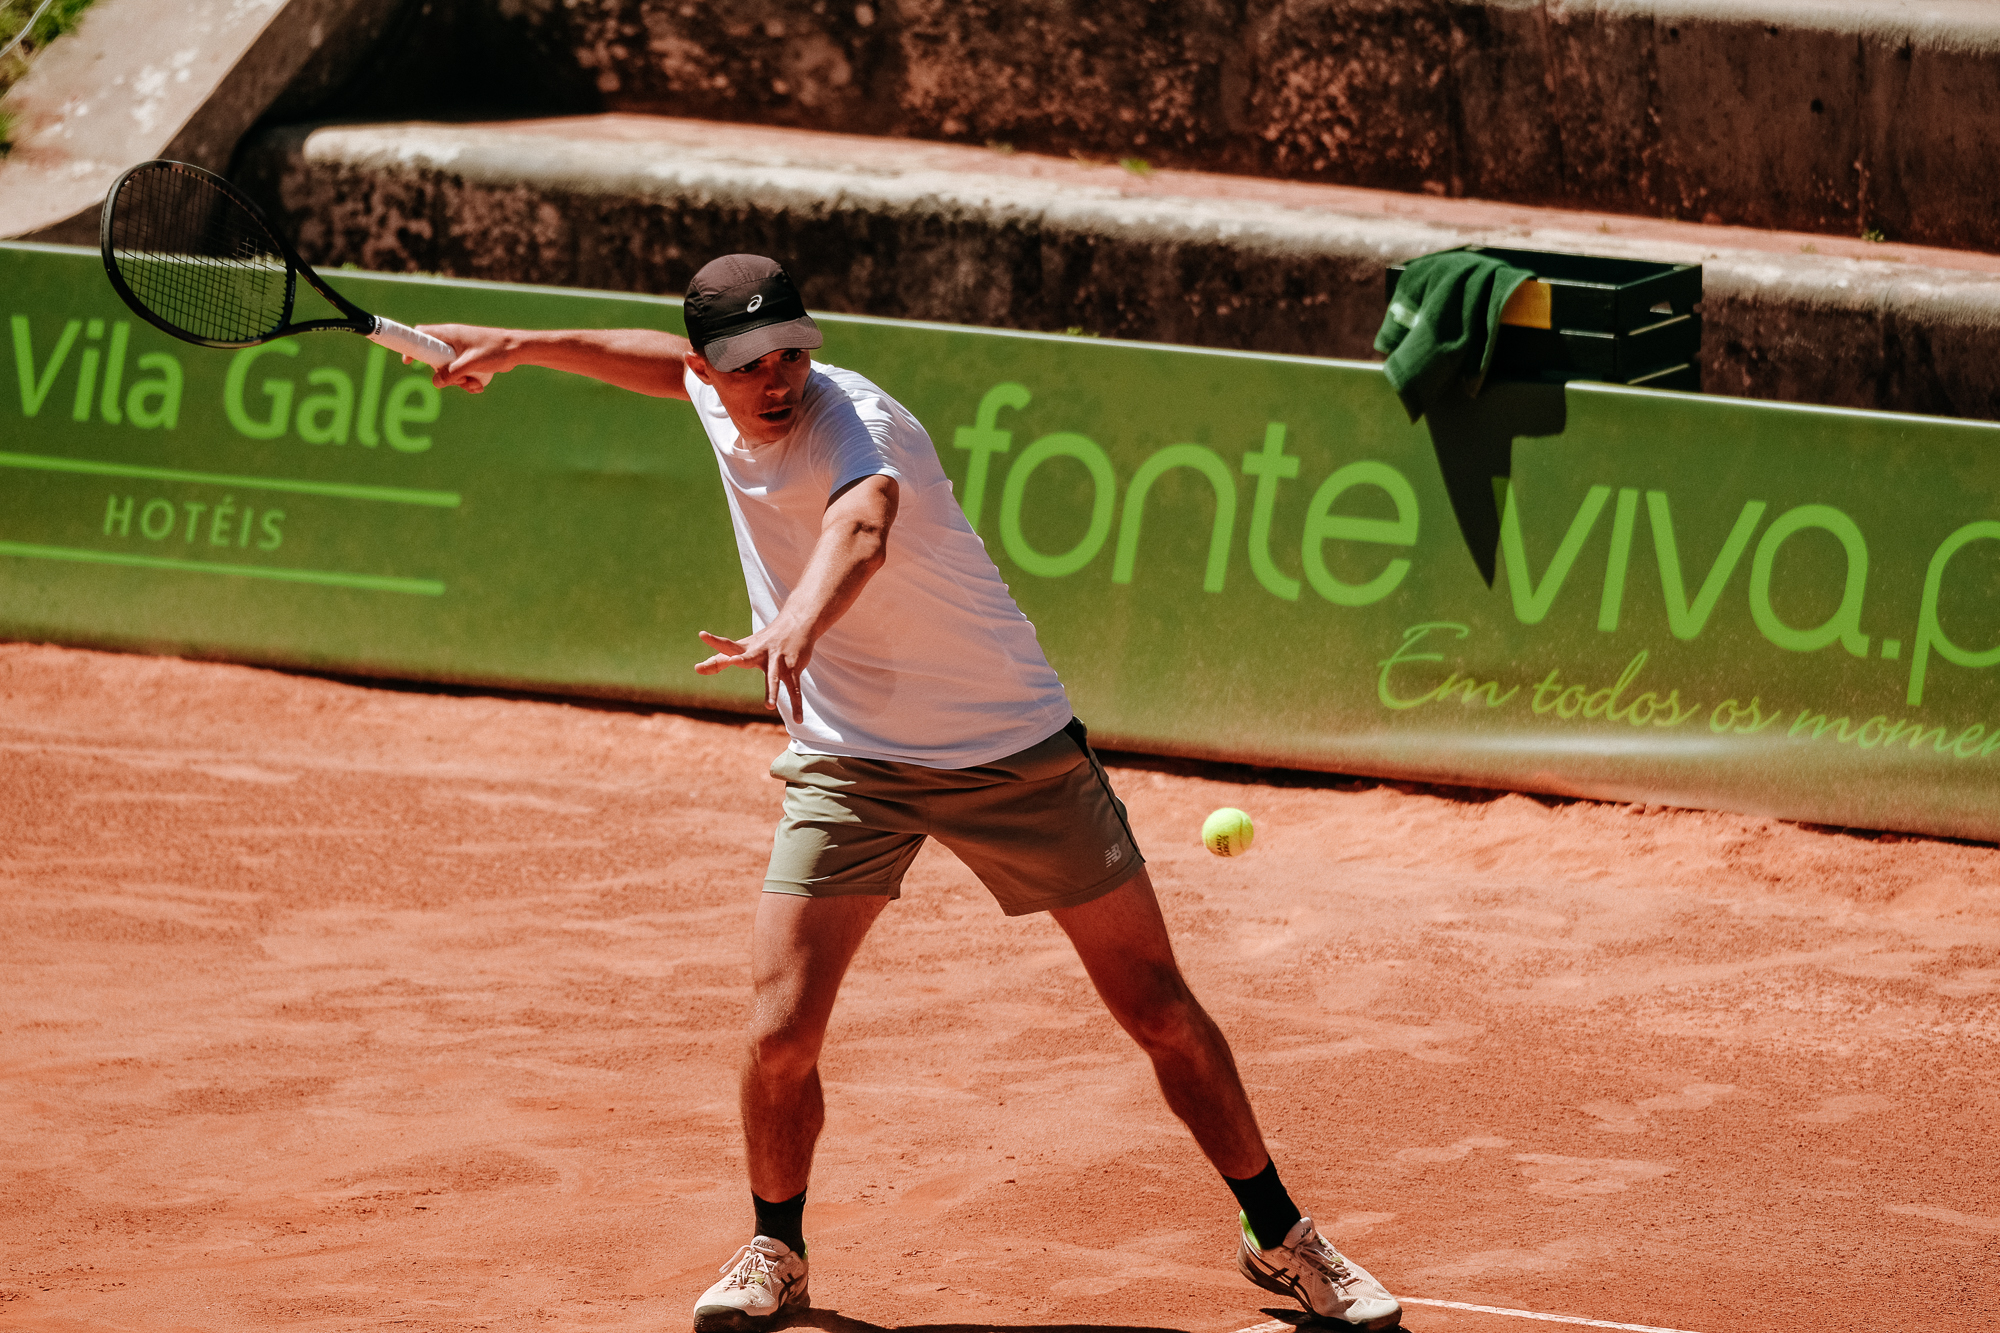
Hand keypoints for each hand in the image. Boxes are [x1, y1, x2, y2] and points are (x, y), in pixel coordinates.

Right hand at [416, 323, 514, 392]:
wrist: (517, 350)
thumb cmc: (495, 350)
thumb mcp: (470, 364)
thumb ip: (451, 374)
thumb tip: (436, 383)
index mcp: (449, 334)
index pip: (421, 335)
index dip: (411, 346)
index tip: (408, 361)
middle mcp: (452, 341)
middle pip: (434, 359)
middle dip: (444, 374)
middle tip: (457, 377)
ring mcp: (461, 351)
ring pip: (448, 370)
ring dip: (458, 381)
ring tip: (473, 381)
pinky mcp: (469, 360)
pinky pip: (460, 374)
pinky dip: (467, 382)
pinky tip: (479, 385)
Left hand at [694, 625, 813, 721]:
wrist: (796, 622)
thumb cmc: (764, 640)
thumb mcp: (743, 647)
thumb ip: (720, 659)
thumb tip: (697, 669)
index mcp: (746, 649)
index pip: (727, 646)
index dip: (714, 642)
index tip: (702, 634)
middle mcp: (760, 653)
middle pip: (749, 657)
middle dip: (741, 659)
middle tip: (733, 661)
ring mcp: (778, 660)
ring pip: (774, 678)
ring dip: (772, 692)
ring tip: (769, 707)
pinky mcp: (793, 668)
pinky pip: (794, 689)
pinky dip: (796, 705)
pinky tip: (797, 720)